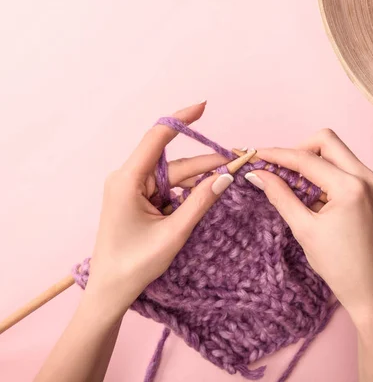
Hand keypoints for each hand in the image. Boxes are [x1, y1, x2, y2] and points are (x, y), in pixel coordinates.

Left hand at [84, 103, 233, 315]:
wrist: (111, 289)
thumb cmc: (136, 264)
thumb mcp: (174, 233)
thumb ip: (200, 202)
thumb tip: (226, 176)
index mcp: (128, 180)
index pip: (157, 138)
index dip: (182, 119)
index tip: (203, 106)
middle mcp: (127, 178)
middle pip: (174, 163)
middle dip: (206, 164)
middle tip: (239, 163)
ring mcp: (132, 189)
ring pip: (173, 177)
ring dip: (198, 180)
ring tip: (228, 180)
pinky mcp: (137, 199)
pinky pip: (167, 188)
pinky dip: (186, 192)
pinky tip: (206, 194)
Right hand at [245, 129, 372, 321]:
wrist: (371, 290)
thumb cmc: (338, 265)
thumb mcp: (304, 229)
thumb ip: (281, 196)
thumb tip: (258, 175)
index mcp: (351, 187)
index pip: (307, 159)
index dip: (279, 155)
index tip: (258, 155)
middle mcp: (369, 178)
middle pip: (328, 141)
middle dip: (300, 150)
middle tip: (282, 169)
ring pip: (341, 154)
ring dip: (317, 164)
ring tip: (299, 188)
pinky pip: (352, 171)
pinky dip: (332, 176)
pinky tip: (320, 198)